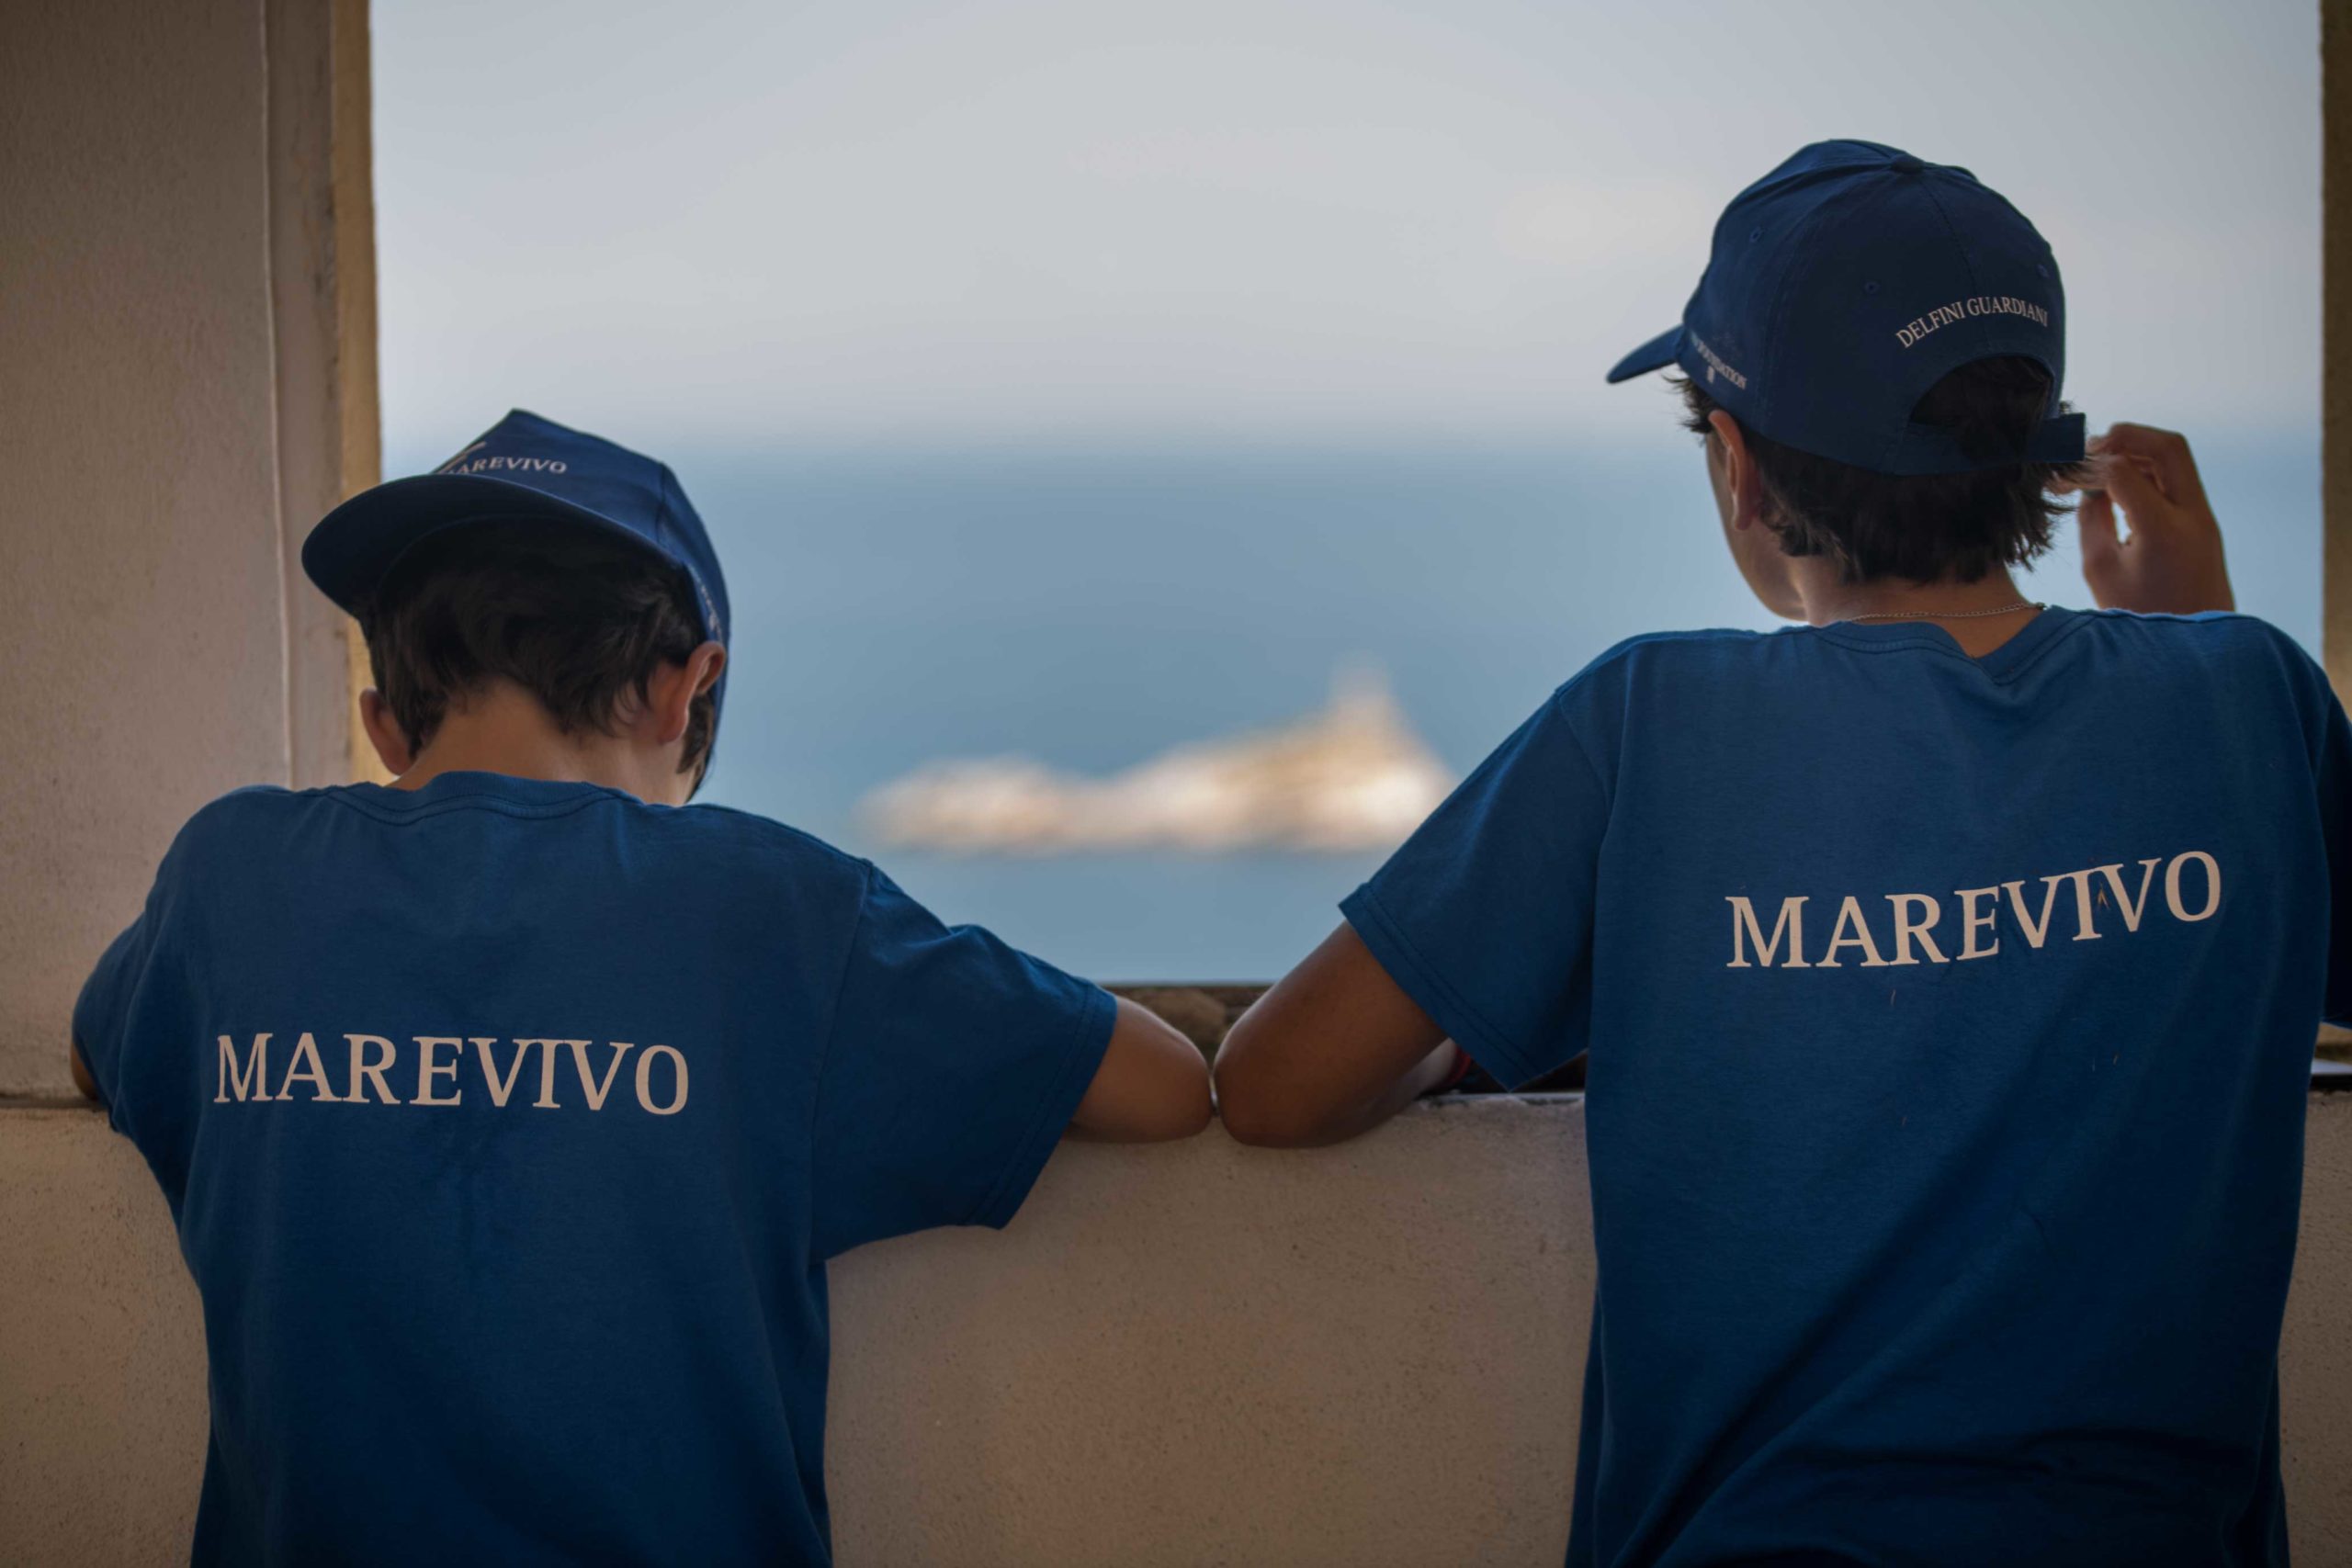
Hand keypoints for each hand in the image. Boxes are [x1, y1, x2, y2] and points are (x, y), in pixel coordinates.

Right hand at [2059, 423, 2234, 614]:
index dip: (2086, 466)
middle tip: (2089, 449)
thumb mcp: (2100, 570)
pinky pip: (2177, 479)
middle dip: (2125, 437)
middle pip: (2168, 446)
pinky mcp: (2203, 523)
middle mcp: (2192, 515)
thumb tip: (2090, 487)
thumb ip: (2091, 520)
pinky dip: (2148, 471)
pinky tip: (2120, 488)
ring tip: (2100, 468)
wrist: (2194, 648)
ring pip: (2175, 459)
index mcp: (2162, 530)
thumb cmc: (2139, 615)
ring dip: (2136, 452)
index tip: (2061, 477)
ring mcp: (2204, 517)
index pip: (2122, 471)